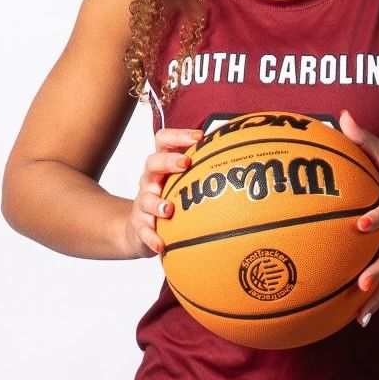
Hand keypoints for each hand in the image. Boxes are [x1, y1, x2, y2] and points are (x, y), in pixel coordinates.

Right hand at [122, 127, 202, 258]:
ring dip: (158, 203)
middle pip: (152, 162)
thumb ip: (202, 170)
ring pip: (145, 198)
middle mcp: (150, 180)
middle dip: (168, 161)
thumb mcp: (181, 182)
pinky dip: (151, 238)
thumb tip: (240, 157)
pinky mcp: (140, 224)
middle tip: (185, 163)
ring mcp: (143, 202)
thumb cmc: (168, 198)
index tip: (200, 136)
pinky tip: (161, 245)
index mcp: (162, 165)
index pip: (163, 141)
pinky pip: (143, 230)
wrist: (139, 229)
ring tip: (170, 209)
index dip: (178, 135)